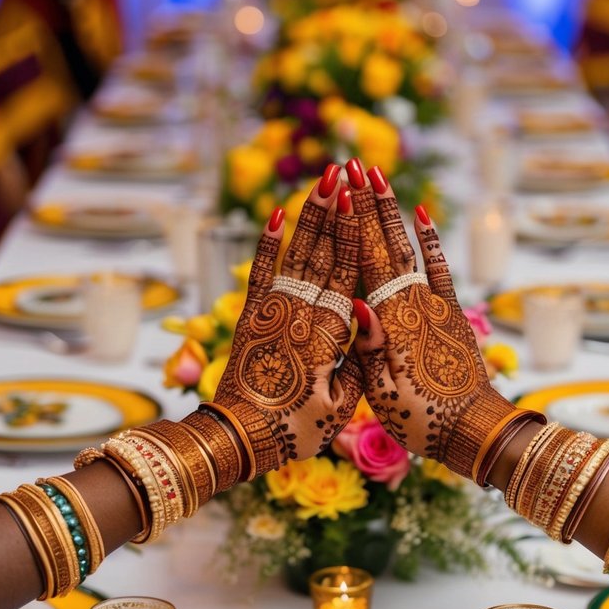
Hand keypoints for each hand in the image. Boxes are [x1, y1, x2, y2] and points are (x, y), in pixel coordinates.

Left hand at [208, 166, 361, 470]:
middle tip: (344, 170)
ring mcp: (273, 310)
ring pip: (296, 253)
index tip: (360, 197)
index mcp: (329, 333)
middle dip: (335, 209)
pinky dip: (266, 243)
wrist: (240, 438)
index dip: (352, 233)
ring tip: (321, 180)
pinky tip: (274, 214)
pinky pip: (260, 272)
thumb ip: (357, 361)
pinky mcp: (251, 316)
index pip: (346, 272)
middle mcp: (301, 312)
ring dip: (309, 215)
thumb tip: (369, 321)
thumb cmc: (298, 428)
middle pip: (322, 252)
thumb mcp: (340, 403)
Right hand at [348, 161, 516, 480]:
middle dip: (368, 201)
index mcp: (389, 322)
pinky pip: (441, 267)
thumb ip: (368, 347)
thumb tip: (357, 304)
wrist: (471, 430)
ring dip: (393, 210)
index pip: (365, 261)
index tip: (339, 186)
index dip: (353, 221)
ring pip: (410, 247)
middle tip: (352, 163)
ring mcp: (434, 303)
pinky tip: (421, 212)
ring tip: (379, 175)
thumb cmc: (418, 419)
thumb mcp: (381, 392)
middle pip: (384, 243)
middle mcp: (412, 303)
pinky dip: (432, 238)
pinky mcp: (452, 311)